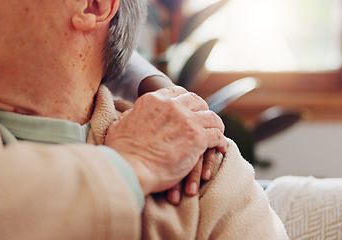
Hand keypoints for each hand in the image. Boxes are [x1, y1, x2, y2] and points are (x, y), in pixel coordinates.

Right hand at [105, 87, 227, 195]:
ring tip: (218, 132)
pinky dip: (221, 141)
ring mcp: (187, 121)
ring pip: (211, 117)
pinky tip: (221, 147)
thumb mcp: (120, 125)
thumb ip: (131, 116)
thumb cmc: (121, 152)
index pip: (176, 92)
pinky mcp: (198, 138)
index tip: (189, 107)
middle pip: (196, 101)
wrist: (130, 168)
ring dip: (216, 125)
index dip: (185, 99)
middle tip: (205, 120)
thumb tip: (131, 114)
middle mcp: (172, 106)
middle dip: (202, 110)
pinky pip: (217, 135)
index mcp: (154, 100)